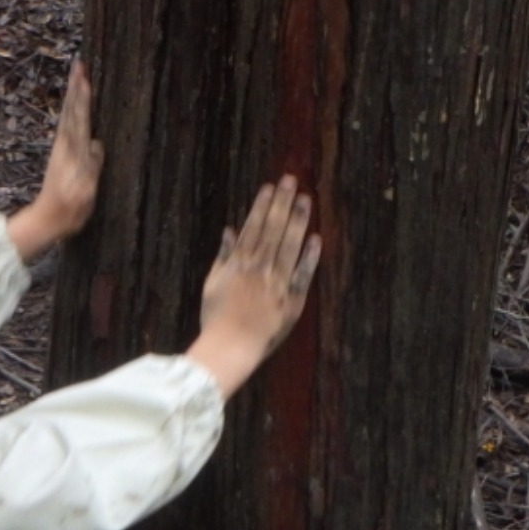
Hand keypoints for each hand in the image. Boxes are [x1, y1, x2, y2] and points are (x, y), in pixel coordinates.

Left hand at [7, 61, 104, 261]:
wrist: (47, 219)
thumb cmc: (70, 208)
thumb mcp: (86, 191)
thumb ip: (92, 166)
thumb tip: (97, 143)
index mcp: (73, 151)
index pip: (80, 116)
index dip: (82, 96)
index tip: (84, 75)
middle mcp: (66, 145)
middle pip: (72, 110)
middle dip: (76, 87)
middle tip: (78, 65)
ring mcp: (62, 149)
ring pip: (68, 115)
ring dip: (73, 96)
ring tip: (78, 78)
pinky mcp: (61, 155)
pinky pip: (68, 125)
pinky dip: (71, 111)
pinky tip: (74, 107)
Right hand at [186, 177, 320, 398]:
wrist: (230, 348)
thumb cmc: (216, 318)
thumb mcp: (213, 283)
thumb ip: (223, 255)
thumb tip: (229, 230)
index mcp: (239, 264)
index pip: (253, 227)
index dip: (262, 205)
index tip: (270, 186)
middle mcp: (260, 269)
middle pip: (273, 230)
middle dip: (282, 203)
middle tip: (291, 180)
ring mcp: (277, 284)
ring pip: (290, 246)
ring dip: (298, 221)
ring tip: (305, 200)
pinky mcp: (292, 301)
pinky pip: (303, 275)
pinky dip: (310, 257)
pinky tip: (316, 238)